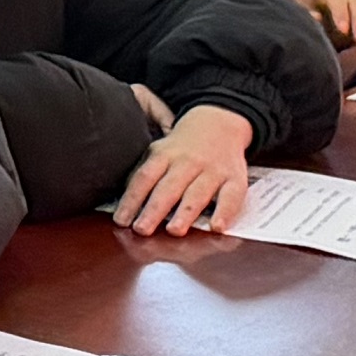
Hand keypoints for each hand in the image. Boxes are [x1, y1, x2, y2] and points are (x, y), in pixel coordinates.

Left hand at [113, 103, 257, 234]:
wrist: (219, 124)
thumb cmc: (182, 147)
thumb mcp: (159, 151)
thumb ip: (146, 173)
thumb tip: (124, 203)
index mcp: (164, 155)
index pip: (144, 177)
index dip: (132, 199)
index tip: (121, 220)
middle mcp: (188, 162)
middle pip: (168, 187)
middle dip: (154, 210)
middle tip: (142, 229)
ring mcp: (213, 170)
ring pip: (197, 193)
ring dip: (185, 213)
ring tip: (173, 231)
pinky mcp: (235, 178)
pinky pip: (231, 196)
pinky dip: (225, 212)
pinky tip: (217, 227)